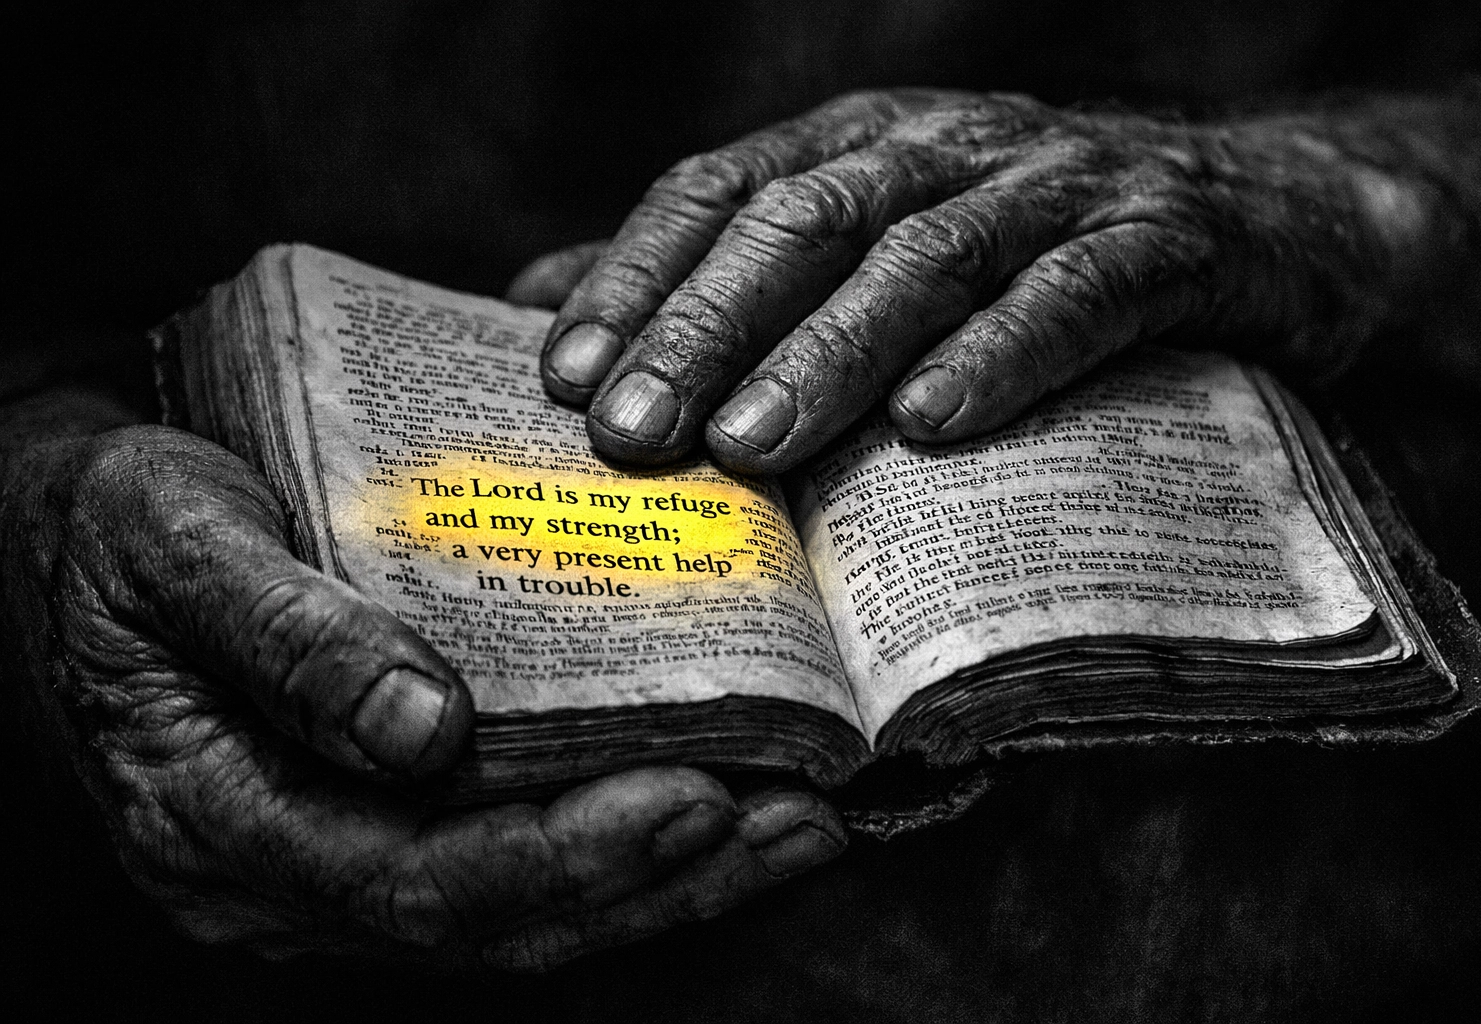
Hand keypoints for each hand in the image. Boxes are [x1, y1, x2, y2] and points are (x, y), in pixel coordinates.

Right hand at [0, 409, 842, 969]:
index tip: (700, 797)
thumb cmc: (100, 524)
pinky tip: (713, 800)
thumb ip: (285, 635)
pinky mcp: (369, 820)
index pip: (415, 879)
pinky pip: (508, 857)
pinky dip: (618, 841)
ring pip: (518, 909)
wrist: (51, 526)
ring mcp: (327, 861)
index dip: (565, 857)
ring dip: (666, 876)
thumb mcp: (167, 541)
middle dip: (658, 879)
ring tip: (796, 823)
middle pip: (495, 920)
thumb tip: (421, 729)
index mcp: (218, 821)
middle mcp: (282, 876)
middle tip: (799, 819)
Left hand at [522, 88, 1461, 472]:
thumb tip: (546, 310)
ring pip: (924, 257)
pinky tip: (933, 427)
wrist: (1277, 216)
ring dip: (830, 353)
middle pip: (804, 223)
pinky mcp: (1163, 239)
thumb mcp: (883, 247)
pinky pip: (1075, 292)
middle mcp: (947, 144)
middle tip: (630, 438)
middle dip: (706, 329)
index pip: (722, 190)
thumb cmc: (1041, 255)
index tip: (563, 380)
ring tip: (750, 447)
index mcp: (865, 143)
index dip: (637, 277)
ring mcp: (1058, 183)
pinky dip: (1002, 353)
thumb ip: (734, 277)